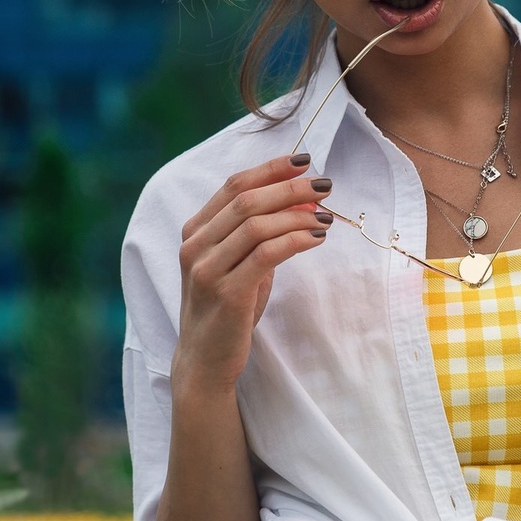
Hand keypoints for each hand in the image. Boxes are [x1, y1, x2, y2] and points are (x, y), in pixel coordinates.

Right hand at [172, 153, 334, 395]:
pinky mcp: (226, 293)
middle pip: (246, 200)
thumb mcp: (237, 263)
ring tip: (326, 215)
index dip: (270, 169)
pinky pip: (266, 255)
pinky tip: (317, 237)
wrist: (204, 360)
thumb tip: (303, 201)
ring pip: (256, 224)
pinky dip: (295, 239)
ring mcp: (207, 269)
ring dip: (296, 214)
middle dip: (289, 187)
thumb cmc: (226, 308)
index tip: (303, 160)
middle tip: (324, 185)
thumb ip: (259, 233)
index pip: (233, 185)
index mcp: (194, 231)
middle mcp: (195, 246)